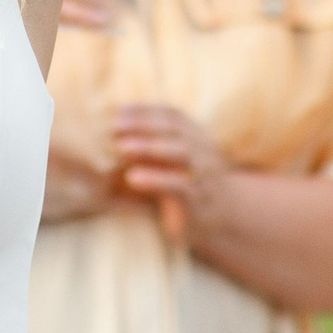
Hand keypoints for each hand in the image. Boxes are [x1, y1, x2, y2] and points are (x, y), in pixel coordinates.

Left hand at [112, 103, 229, 244]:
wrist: (220, 221)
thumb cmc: (182, 187)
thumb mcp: (168, 163)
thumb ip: (149, 147)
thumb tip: (112, 130)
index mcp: (196, 137)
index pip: (172, 115)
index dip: (145, 111)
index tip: (118, 111)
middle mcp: (203, 151)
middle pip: (176, 129)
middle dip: (144, 124)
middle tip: (115, 125)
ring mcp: (204, 175)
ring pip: (181, 153)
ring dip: (149, 147)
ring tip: (121, 147)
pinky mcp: (198, 201)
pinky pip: (179, 186)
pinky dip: (155, 179)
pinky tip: (132, 178)